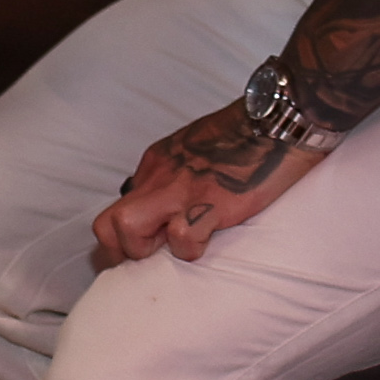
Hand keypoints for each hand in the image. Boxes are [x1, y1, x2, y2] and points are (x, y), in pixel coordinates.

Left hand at [96, 100, 326, 262]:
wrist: (274, 121)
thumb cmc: (244, 136)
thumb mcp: (193, 148)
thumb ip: (173, 174)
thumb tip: (164, 205)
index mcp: (155, 164)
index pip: (116, 208)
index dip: (123, 239)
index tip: (144, 250)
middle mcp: (158, 176)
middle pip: (106, 223)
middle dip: (122, 251)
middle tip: (153, 258)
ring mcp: (179, 189)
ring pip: (127, 229)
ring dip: (148, 252)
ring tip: (179, 248)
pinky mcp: (209, 202)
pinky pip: (182, 237)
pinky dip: (192, 248)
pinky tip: (210, 239)